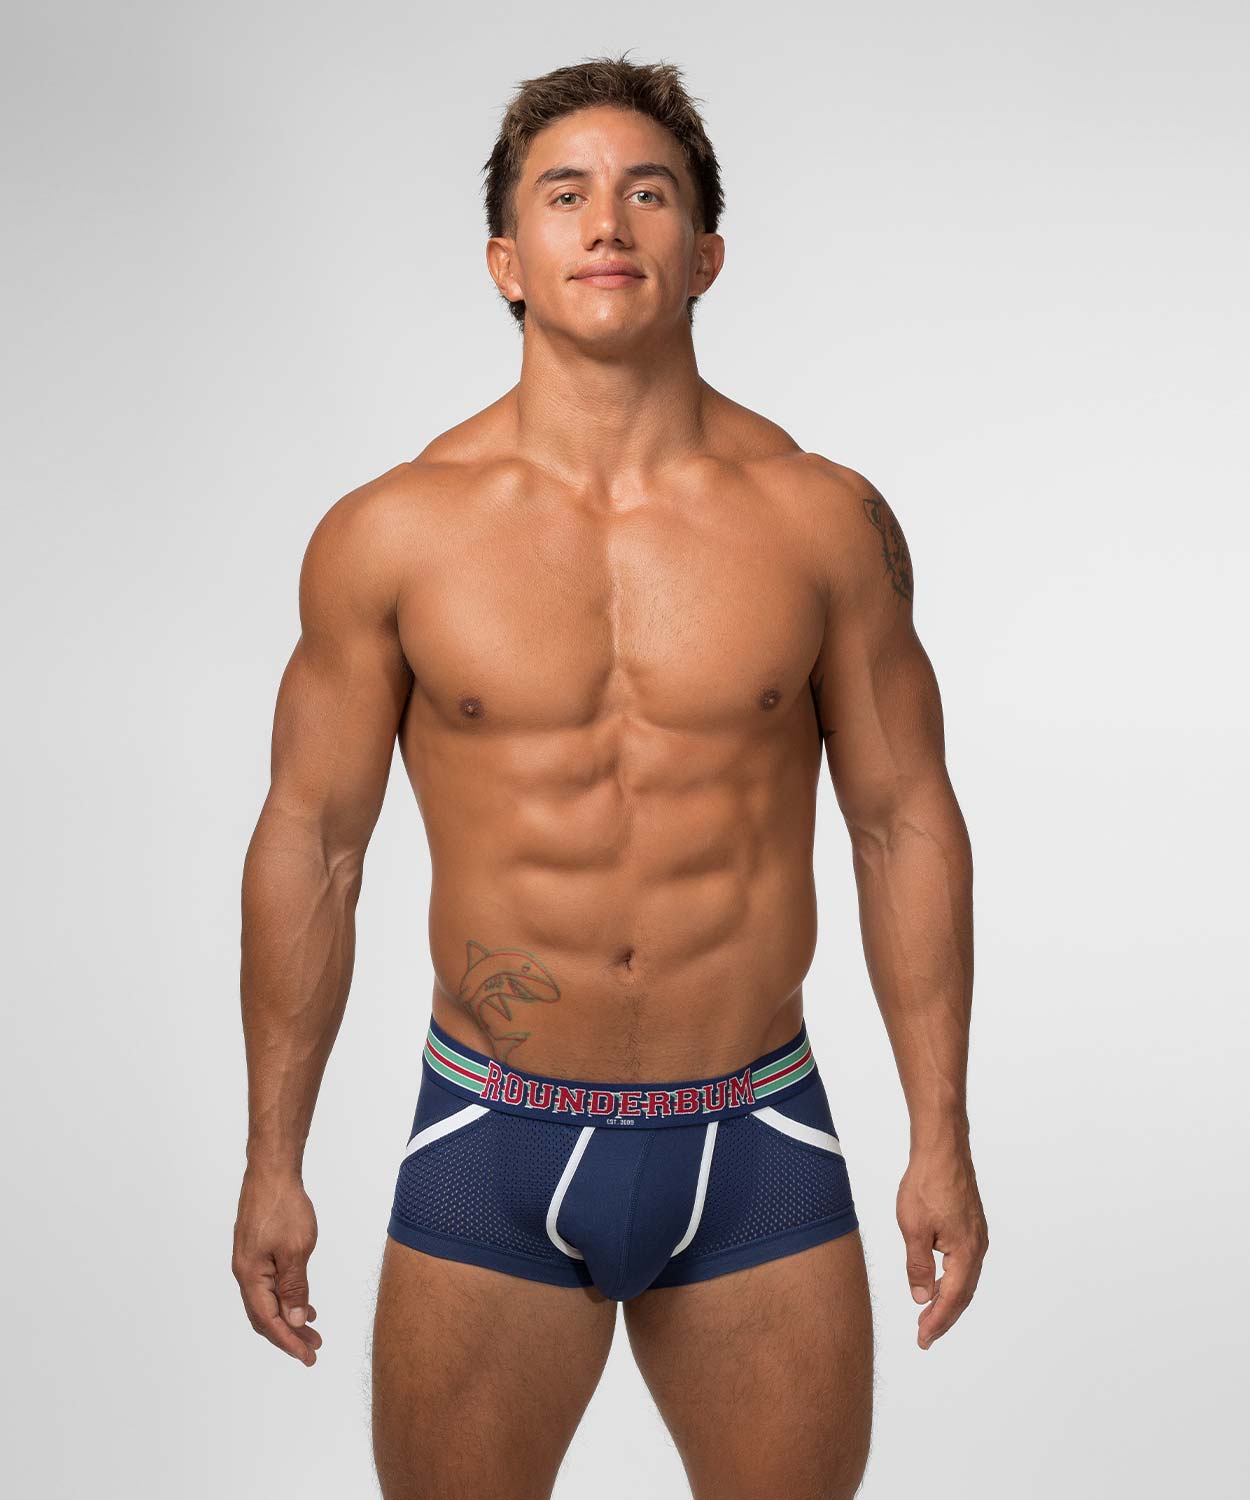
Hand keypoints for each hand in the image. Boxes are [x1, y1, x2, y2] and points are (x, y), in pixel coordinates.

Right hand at [232, 1165, 323, 1365]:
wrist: (271, 1172)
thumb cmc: (283, 1206)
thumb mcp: (296, 1250)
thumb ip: (295, 1287)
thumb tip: (294, 1319)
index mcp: (251, 1276)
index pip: (269, 1321)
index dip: (289, 1342)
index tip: (309, 1357)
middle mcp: (245, 1273)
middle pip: (265, 1316)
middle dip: (289, 1335)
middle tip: (314, 1348)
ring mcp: (249, 1262)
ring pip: (267, 1301)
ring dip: (288, 1318)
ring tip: (312, 1331)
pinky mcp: (256, 1251)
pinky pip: (269, 1285)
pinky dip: (285, 1299)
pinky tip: (302, 1302)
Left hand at [897, 1142, 988, 1349]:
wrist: (942, 1148)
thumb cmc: (927, 1183)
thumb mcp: (913, 1228)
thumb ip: (918, 1266)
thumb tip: (922, 1298)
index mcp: (966, 1252)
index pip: (952, 1298)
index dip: (937, 1322)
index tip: (923, 1340)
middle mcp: (978, 1247)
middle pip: (963, 1293)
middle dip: (944, 1316)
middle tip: (925, 1335)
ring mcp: (976, 1235)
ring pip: (965, 1278)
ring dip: (949, 1298)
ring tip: (929, 1313)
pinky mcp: (971, 1224)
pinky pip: (964, 1262)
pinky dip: (952, 1279)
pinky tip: (938, 1280)